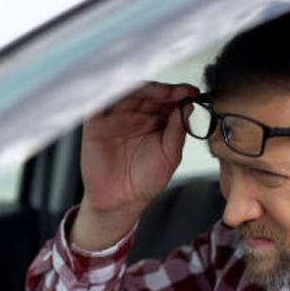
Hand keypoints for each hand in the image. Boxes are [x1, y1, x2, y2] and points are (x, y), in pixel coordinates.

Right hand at [72, 82, 199, 248]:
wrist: (121, 200)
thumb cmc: (145, 180)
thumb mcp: (169, 155)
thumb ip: (177, 130)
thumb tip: (188, 106)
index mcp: (156, 120)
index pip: (167, 100)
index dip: (180, 93)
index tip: (193, 92)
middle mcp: (136, 115)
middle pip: (149, 92)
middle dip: (165, 90)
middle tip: (179, 92)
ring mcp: (116, 116)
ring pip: (128, 93)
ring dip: (145, 89)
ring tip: (163, 93)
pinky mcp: (96, 122)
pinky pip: (101, 102)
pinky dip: (113, 93)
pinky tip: (129, 91)